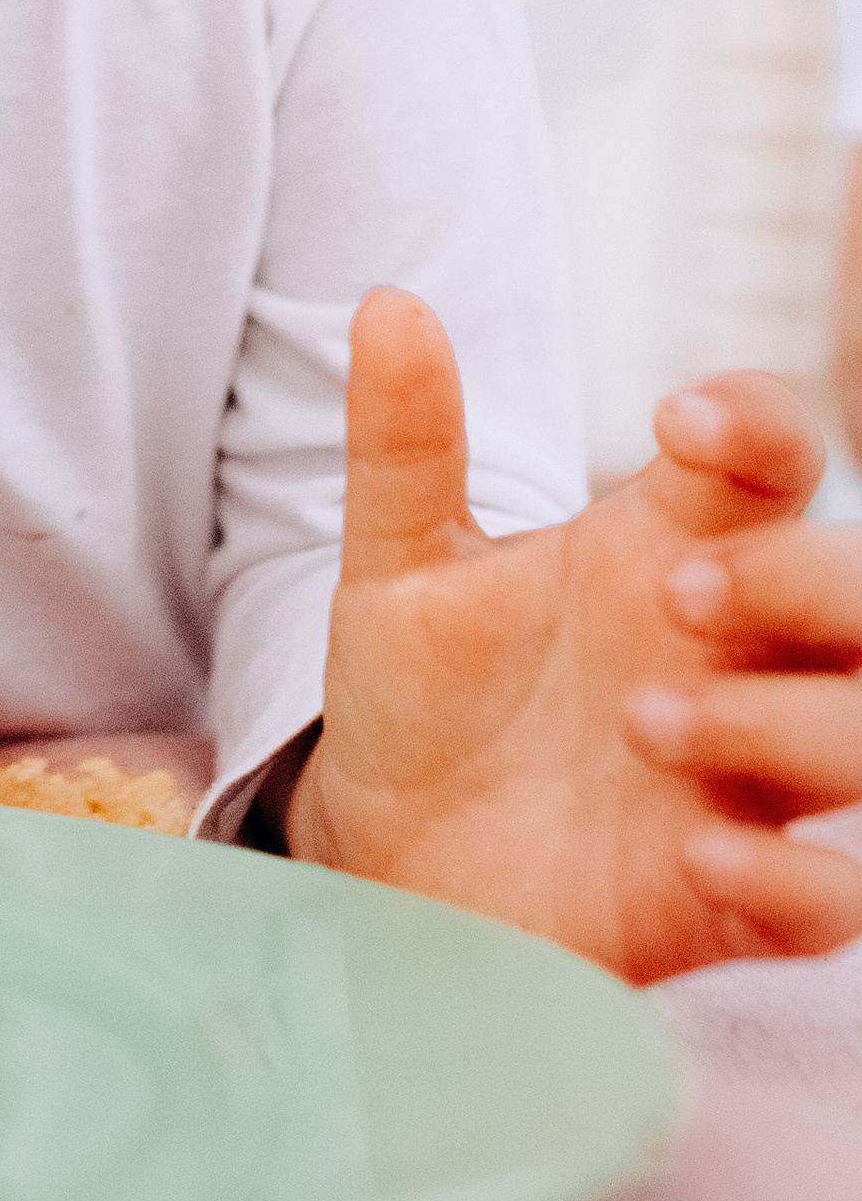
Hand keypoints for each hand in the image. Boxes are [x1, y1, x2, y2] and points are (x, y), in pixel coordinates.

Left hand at [286, 289, 861, 977]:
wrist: (386, 854)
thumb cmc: (422, 696)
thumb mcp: (398, 565)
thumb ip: (404, 445)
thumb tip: (386, 303)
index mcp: (667, 546)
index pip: (772, 456)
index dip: (759, 423)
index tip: (679, 421)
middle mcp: (731, 654)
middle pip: (854, 591)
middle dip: (798, 576)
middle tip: (674, 590)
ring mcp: (742, 775)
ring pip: (861, 733)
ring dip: (782, 722)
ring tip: (645, 718)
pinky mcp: (730, 896)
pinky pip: (829, 896)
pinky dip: (791, 878)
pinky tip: (698, 857)